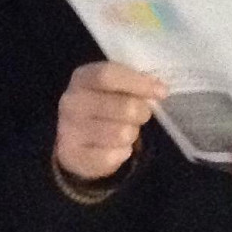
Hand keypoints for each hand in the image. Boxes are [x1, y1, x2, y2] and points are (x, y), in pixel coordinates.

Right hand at [55, 62, 167, 182]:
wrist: (77, 141)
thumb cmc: (104, 106)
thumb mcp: (115, 88)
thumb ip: (134, 83)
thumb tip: (159, 89)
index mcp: (82, 78)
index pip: (109, 75)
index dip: (138, 83)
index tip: (162, 92)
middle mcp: (70, 102)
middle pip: (123, 106)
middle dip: (142, 112)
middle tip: (141, 114)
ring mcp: (69, 130)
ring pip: (121, 133)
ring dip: (132, 133)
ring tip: (125, 130)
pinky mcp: (74, 156)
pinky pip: (113, 156)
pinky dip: (122, 153)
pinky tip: (116, 147)